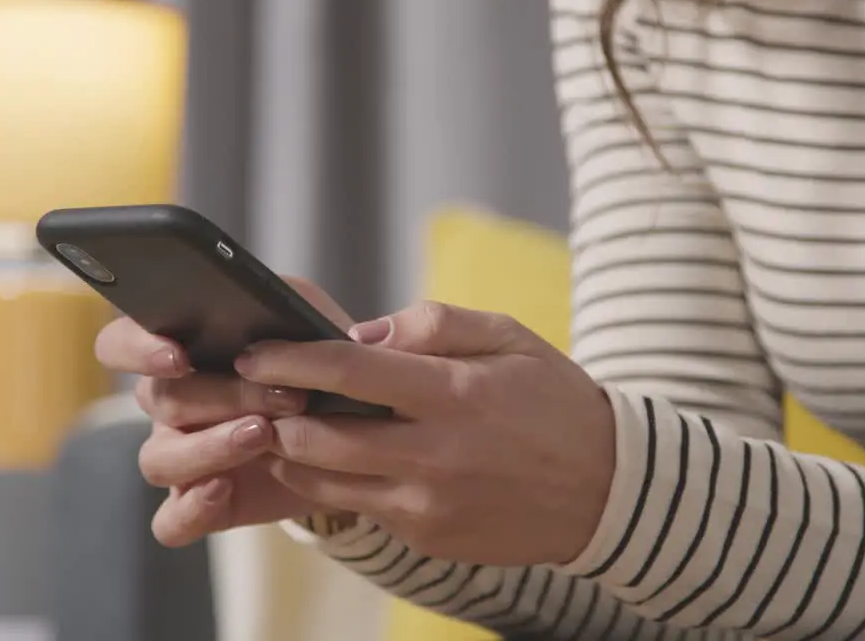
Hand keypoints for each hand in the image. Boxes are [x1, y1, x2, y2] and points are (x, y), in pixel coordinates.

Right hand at [94, 277, 369, 546]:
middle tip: (282, 396)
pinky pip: (170, 522)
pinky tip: (223, 489)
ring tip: (264, 435)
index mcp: (177, 352)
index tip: (178, 357)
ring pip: (159, 461)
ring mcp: (179, 457)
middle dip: (222, 396)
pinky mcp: (200, 506)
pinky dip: (191, 509)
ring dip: (210, 447)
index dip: (136, 349)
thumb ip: (283, 301)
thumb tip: (267, 305)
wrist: (353, 434)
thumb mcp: (307, 321)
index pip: (120, 344)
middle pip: (160, 401)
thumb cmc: (314, 366)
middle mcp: (168, 405)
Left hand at [240, 301, 615, 565]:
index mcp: (454, 395)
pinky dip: (337, 483)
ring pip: (324, 484)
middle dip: (274, 415)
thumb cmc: (554, 402)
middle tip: (257, 394)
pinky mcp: (428, 539)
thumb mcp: (509, 337)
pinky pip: (362, 509)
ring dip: (292, 455)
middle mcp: (434, 456)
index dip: (290, 360)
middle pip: (318, 439)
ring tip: (283, 428)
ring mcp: (427, 507)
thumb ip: (433, 325)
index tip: (255, 351)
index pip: (348, 374)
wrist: (609, 491)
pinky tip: (337, 459)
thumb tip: (362, 335)